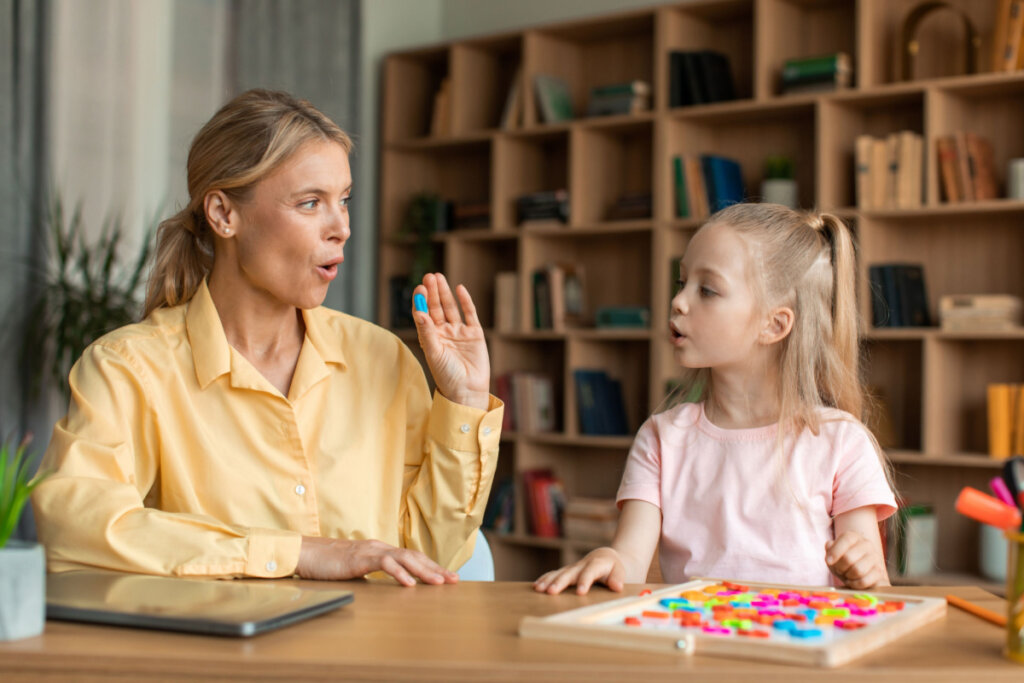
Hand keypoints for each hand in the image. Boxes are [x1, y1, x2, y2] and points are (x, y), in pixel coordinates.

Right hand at [297, 536, 458, 586]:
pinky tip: (410, 583)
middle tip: (454, 580)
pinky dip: (400, 573)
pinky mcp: (360, 558)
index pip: (411, 557)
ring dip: (424, 571)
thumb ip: (371, 572)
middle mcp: (379, 547)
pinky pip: (385, 564)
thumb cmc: (328, 563)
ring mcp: (371, 551)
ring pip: (404, 558)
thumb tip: (385, 583)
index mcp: (379, 550)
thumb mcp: (355, 569)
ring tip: (439, 582)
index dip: (430, 566)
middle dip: (435, 568)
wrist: (306, 553)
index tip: (447, 576)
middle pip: (414, 556)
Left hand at [413, 273, 489, 409]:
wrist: (468, 390)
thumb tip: (419, 312)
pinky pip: (469, 314)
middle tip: (429, 276)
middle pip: (436, 307)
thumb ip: (427, 332)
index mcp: (430, 338)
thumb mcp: (434, 353)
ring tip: (439, 277)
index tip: (418, 289)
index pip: (423, 315)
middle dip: (432, 292)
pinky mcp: (474, 334)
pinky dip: (465, 301)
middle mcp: (443, 332)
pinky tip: (459, 289)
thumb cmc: (447, 376)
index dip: (420, 301)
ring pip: (451, 308)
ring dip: (445, 293)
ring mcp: (459, 332)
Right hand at [532, 547, 625, 594]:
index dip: (585, 581)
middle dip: (560, 582)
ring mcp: (572, 568)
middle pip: (570, 573)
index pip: (590, 572)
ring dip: (548, 580)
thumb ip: (618, 578)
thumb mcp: (620, 571)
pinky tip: (536, 586)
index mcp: (596, 564)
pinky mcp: (566, 571)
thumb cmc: (614, 568)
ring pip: (559, 573)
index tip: (580, 592)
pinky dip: (545, 579)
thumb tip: (616, 586)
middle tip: (551, 592)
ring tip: (539, 589)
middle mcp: (582, 565)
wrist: (605, 557)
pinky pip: (554, 574)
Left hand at [825, 531, 888, 588]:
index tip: (829, 562)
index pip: (846, 539)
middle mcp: (867, 545)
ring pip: (857, 570)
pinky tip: (852, 582)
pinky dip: (855, 584)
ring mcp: (875, 558)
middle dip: (840, 567)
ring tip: (847, 575)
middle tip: (839, 570)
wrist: (858, 574)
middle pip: (848, 557)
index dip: (835, 552)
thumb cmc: (842, 562)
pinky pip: (864, 581)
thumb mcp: (833, 555)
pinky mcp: (879, 572)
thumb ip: (829, 549)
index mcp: (854, 537)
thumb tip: (829, 545)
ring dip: (848, 576)